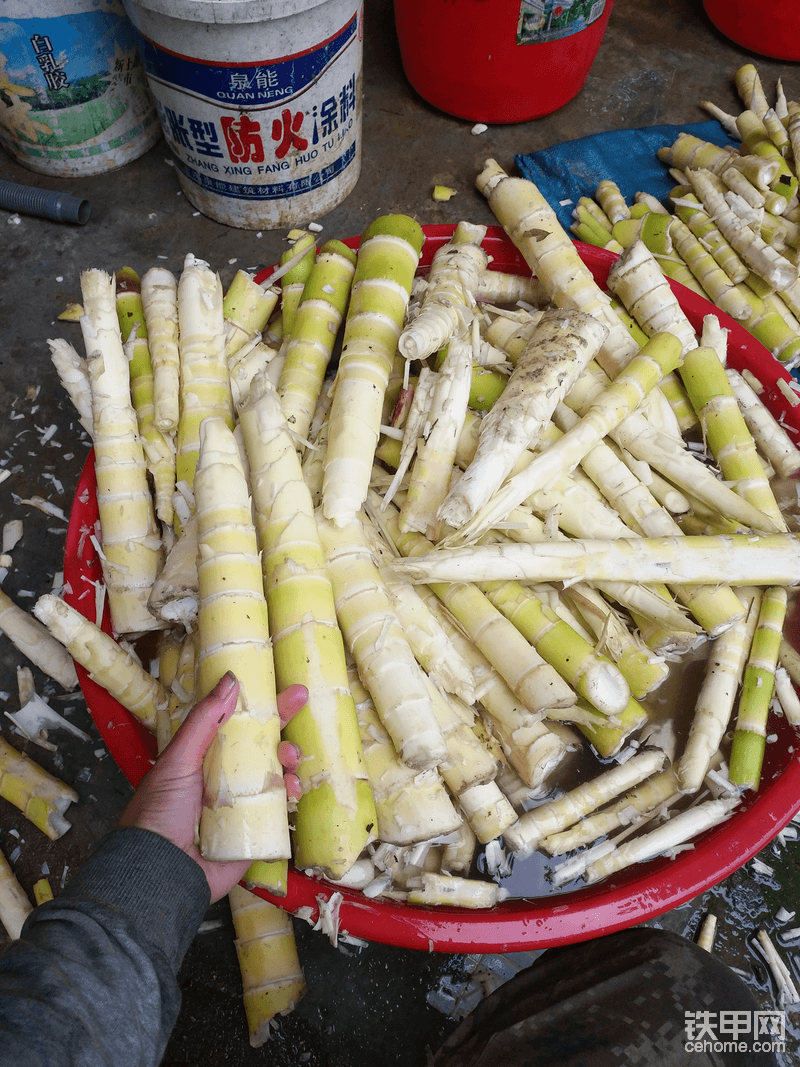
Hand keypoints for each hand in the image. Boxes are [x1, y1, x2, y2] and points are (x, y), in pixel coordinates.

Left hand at [119, 671, 307, 902]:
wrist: (161, 871)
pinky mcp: (256, 831)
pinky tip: (292, 788)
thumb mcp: (179, 759)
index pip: (238, 725)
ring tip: (290, 757)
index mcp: (204, 759)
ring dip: (289, 759)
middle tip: (300, 705)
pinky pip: (280, 809)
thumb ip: (205, 720)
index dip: (262, 706)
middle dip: (283, 726)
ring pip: (276, 774)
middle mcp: (225, 779)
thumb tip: (231, 680)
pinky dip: (290, 795)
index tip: (287, 688)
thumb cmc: (162, 812)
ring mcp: (242, 805)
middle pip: (262, 746)